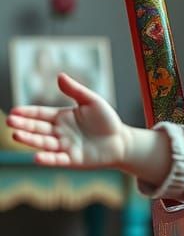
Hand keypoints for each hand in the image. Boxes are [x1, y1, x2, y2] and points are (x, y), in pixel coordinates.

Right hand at [6, 72, 128, 168]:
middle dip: (23, 125)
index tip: (14, 111)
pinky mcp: (73, 160)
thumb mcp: (92, 101)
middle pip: (38, 128)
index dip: (27, 113)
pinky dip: (47, 159)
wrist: (121, 141)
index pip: (40, 114)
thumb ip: (76, 90)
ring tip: (16, 135)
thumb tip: (59, 75)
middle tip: (10, 122)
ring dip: (30, 140)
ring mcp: (65, 147)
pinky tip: (36, 157)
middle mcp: (59, 132)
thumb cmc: (106, 120)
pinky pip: (58, 159)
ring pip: (44, 143)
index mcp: (61, 117)